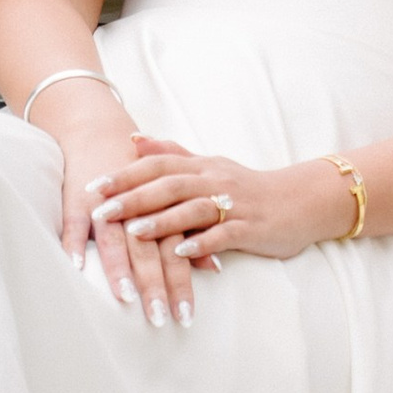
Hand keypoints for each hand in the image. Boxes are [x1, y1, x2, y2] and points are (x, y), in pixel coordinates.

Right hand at [50, 103, 177, 322]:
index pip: (173, 251)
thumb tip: (214, 266)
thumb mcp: (167, 202)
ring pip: (113, 238)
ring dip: (120, 269)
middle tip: (161, 319)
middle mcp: (133, 208)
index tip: (186, 316)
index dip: (180, 283)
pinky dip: (73, 243)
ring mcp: (103, 204)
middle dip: (155, 285)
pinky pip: (73, 223)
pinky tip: (77, 267)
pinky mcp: (76, 200)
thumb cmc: (139, 179)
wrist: (98, 134)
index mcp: (159, 209)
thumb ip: (188, 234)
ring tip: (127, 298)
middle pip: (147, 249)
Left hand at [88, 135, 353, 312]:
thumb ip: (172, 154)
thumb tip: (133, 139)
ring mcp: (233, 203)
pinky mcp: (250, 228)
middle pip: (169, 185)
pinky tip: (183, 253)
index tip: (93, 186)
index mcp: (201, 166)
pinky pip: (224, 234)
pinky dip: (203, 243)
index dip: (125, 174)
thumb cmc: (247, 187)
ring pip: (193, 208)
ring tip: (134, 232)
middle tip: (101, 211)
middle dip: (133, 198)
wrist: (299, 201)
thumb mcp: (209, 166)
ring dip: (163, 220)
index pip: (158, 164)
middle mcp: (214, 179)